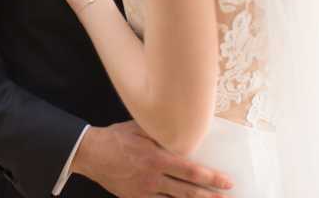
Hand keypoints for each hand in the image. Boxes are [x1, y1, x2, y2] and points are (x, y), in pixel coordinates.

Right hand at [72, 121, 233, 197]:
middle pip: (188, 192)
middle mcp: (153, 177)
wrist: (91, 153)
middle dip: (210, 196)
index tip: (227, 182)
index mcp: (157, 157)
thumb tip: (182, 130)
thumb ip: (161, 132)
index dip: (211, 178)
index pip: (191, 171)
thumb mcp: (140, 128)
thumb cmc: (116, 138)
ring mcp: (144, 191)